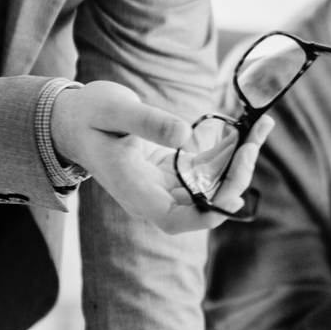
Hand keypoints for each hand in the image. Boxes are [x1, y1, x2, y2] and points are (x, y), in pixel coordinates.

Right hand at [51, 81, 271, 233]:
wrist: (72, 119)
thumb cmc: (88, 114)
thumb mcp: (113, 110)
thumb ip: (147, 122)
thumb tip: (185, 134)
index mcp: (132, 189)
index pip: (175, 219)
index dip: (207, 214)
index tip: (234, 193)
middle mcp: (149, 194)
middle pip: (200, 204)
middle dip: (233, 178)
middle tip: (253, 142)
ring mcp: (161, 185)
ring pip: (207, 186)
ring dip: (235, 162)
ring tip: (259, 128)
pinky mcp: (169, 171)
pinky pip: (202, 170)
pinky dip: (224, 153)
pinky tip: (241, 132)